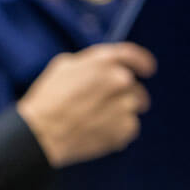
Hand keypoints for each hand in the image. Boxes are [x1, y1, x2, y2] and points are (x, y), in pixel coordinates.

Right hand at [17, 43, 155, 166]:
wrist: (43, 133)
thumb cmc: (48, 99)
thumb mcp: (62, 68)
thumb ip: (89, 64)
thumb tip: (103, 68)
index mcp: (102, 62)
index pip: (132, 55)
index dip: (141, 62)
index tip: (147, 69)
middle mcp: (118, 80)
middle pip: (133, 85)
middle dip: (121, 93)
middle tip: (102, 103)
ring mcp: (125, 105)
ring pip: (132, 105)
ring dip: (119, 110)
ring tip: (94, 118)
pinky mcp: (126, 128)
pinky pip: (129, 126)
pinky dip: (117, 128)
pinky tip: (97, 130)